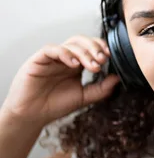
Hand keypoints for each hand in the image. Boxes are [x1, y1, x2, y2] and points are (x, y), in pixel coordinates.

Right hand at [2, 35, 119, 125]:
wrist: (32, 116)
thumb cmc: (55, 105)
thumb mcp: (84, 97)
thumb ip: (101, 88)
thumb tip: (117, 78)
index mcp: (76, 65)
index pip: (90, 47)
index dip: (101, 48)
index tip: (109, 57)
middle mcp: (65, 58)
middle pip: (81, 41)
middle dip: (94, 48)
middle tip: (102, 60)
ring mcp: (52, 58)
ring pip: (70, 43)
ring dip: (84, 52)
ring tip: (91, 66)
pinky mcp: (38, 60)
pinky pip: (51, 49)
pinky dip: (65, 53)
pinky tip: (74, 64)